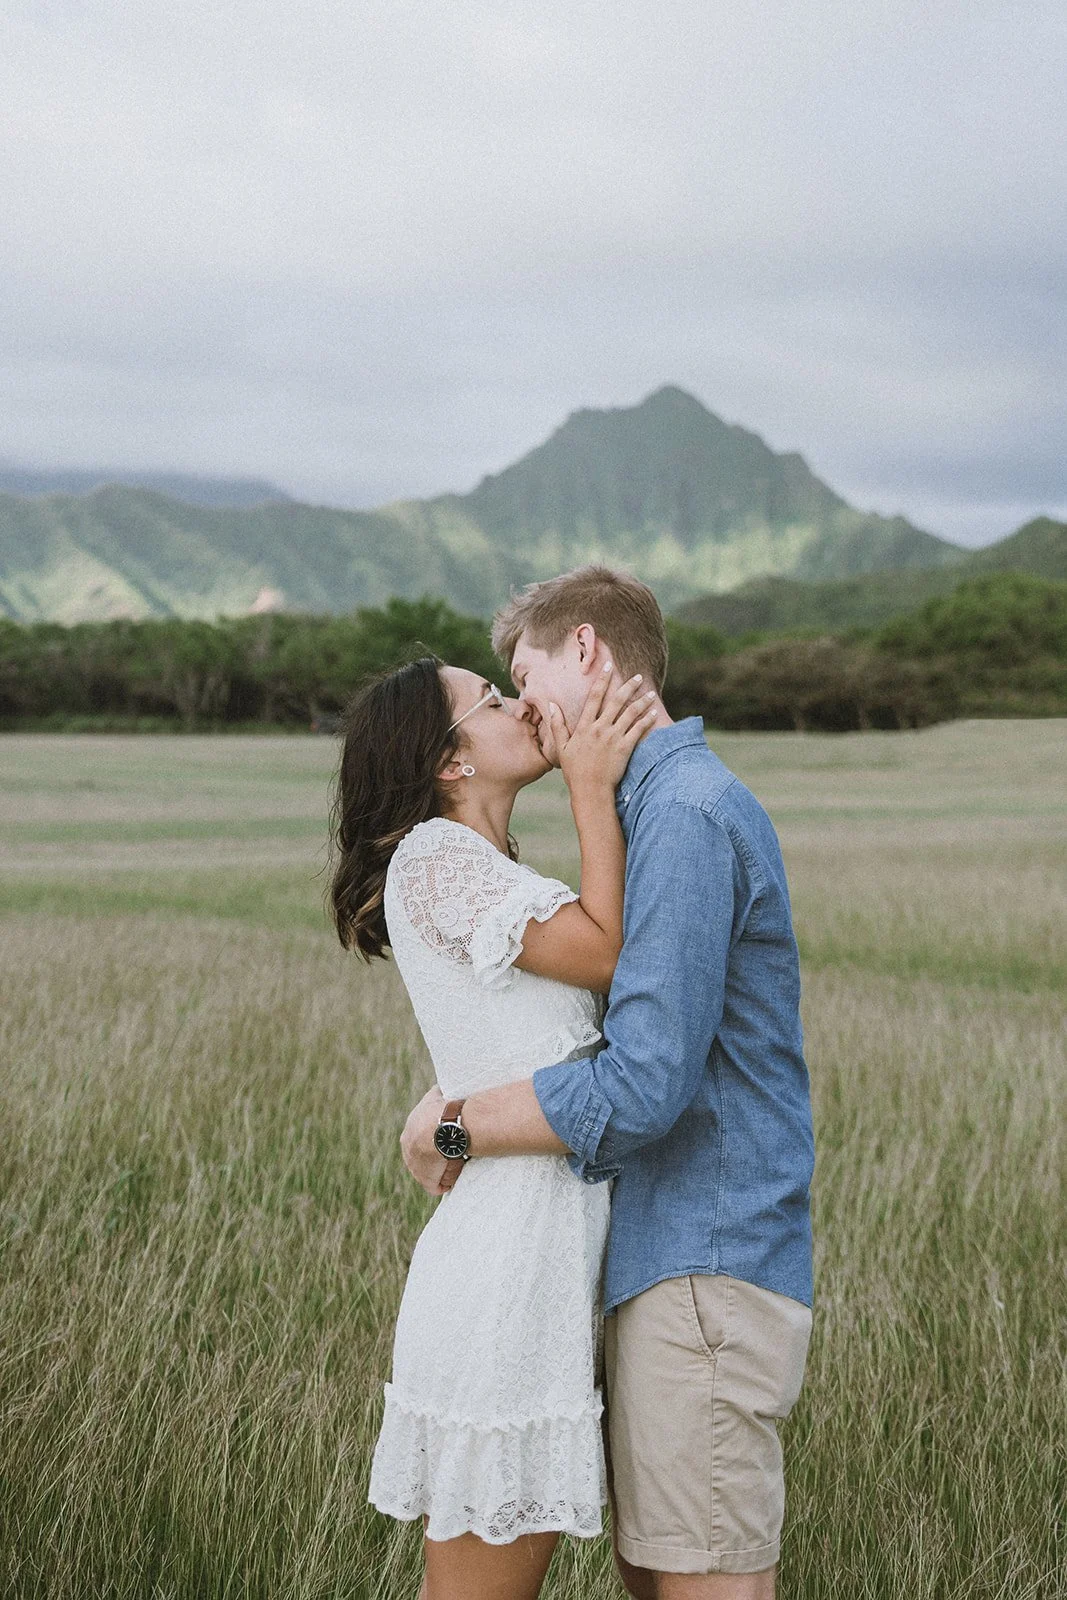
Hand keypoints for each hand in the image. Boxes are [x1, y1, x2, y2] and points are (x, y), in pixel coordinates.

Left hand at [400, 1085, 459, 1195]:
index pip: (419, 1140)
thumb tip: (440, 1089)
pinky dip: (444, 1183)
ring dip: (441, 1170)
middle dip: (435, 1156)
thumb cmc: (441, 1110)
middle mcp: (408, 1151)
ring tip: (457, 1164)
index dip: (433, 1140)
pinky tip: (455, 1178)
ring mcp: (415, 1168)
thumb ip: (435, 1095)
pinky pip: (435, 1186)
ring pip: (429, 1172)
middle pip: (422, 1157)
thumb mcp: (435, 1095)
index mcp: (408, 1133)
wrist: (441, 1128)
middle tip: (453, 1152)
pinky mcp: (426, 1180)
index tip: (447, 1138)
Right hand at [548, 663, 658, 796]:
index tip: (609, 666)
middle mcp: (599, 728)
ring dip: (642, 701)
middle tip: (638, 676)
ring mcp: (613, 737)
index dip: (602, 679)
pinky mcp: (625, 748)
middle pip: (616, 700)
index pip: (594, 697)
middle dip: (628, 686)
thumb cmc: (575, 771)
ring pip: (630, 713)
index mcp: (584, 726)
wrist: (590, 790)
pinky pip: (638, 729)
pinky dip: (647, 719)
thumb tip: (552, 705)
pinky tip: (654, 712)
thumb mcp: (561, 748)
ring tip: (651, 693)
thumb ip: (558, 725)